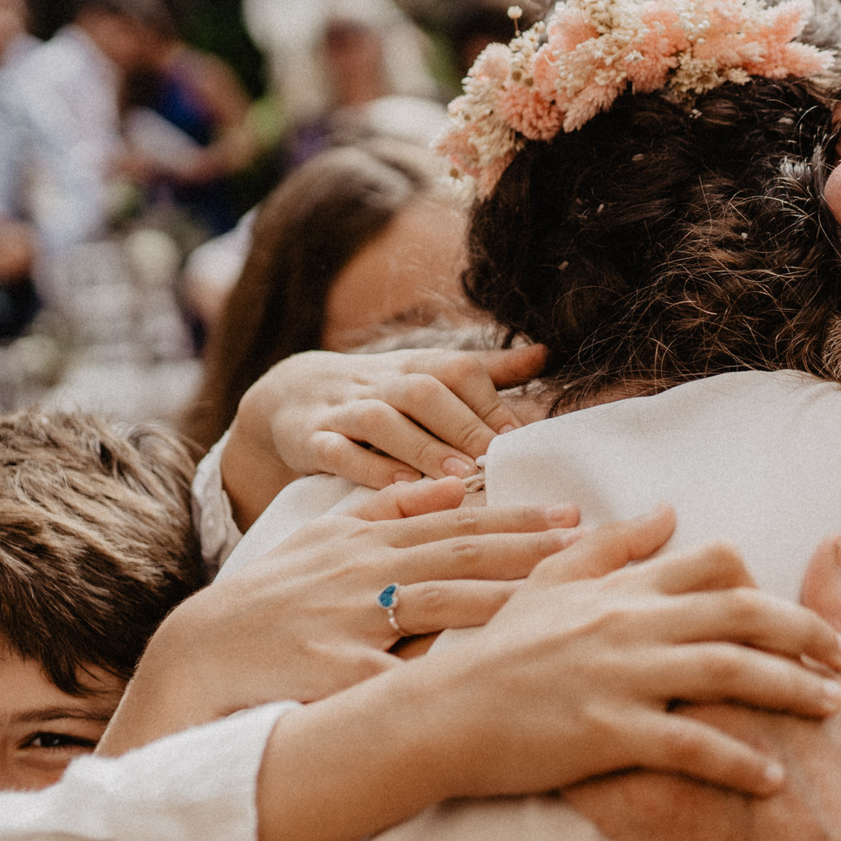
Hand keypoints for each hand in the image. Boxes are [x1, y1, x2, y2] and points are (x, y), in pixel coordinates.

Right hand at [103, 474, 581, 752]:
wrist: (198, 654)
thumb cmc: (268, 598)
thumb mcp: (322, 536)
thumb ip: (388, 505)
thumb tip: (453, 482)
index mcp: (367, 543)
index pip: (455, 525)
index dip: (516, 520)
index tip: (571, 515)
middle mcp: (363, 574)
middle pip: (459, 557)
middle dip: (528, 549)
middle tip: (589, 545)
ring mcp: (348, 621)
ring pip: (438, 607)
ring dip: (503, 603)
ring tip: (560, 604)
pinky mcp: (331, 672)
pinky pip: (393, 680)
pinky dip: (435, 682)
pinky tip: (487, 687)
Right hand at [226, 345, 548, 527]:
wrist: (294, 393)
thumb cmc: (384, 391)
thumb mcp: (431, 372)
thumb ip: (488, 371)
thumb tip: (546, 353)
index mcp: (417, 366)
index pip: (458, 371)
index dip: (489, 401)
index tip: (519, 437)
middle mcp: (382, 383)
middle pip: (423, 392)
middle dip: (460, 424)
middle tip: (492, 460)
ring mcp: (343, 409)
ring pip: (380, 420)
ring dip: (418, 446)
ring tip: (455, 476)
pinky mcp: (311, 438)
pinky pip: (336, 449)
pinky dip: (365, 466)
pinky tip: (398, 487)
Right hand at [419, 509, 840, 800]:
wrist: (441, 716)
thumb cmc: (498, 652)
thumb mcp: (549, 581)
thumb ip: (613, 544)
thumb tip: (670, 509)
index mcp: (622, 588)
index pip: (715, 563)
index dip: (767, 583)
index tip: (806, 611)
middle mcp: (630, 623)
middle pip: (741, 613)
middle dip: (806, 631)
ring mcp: (620, 677)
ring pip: (729, 671)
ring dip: (791, 688)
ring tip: (832, 708)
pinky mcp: (606, 733)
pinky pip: (688, 744)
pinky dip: (736, 759)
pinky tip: (772, 776)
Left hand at [565, 534, 840, 840]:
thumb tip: (835, 541)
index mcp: (729, 660)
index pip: (681, 605)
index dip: (671, 601)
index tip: (667, 609)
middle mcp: (679, 694)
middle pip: (621, 646)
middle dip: (602, 639)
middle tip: (596, 643)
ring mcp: (646, 752)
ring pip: (586, 706)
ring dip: (571, 698)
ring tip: (556, 693)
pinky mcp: (626, 813)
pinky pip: (574, 782)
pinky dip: (560, 771)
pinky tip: (548, 769)